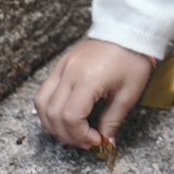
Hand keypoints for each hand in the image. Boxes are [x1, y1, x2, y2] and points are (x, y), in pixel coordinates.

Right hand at [34, 39, 153, 148]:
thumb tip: (105, 142)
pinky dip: (49, 109)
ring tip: (74, 132)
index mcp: (89, 78)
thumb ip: (113, 120)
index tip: (96, 140)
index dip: (80, 135)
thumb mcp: (129, 93)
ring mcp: (62, 67)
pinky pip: (44, 92)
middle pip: (53, 114)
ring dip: (53, 124)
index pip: (71, 117)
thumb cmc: (132, 59)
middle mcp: (69, 72)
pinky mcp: (60, 65)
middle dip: (68, 134)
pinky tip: (65, 117)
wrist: (127, 31)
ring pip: (42, 104)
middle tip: (86, 140)